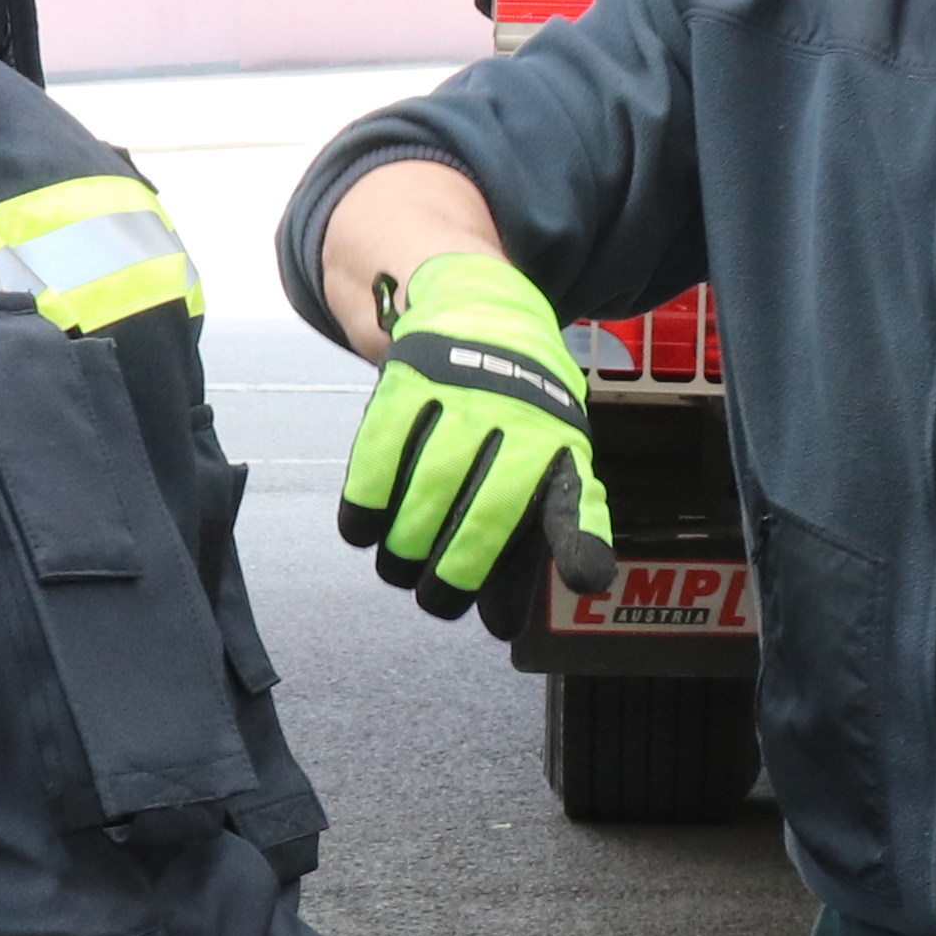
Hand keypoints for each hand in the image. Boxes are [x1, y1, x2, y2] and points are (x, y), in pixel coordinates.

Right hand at [336, 250, 615, 618]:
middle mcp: (520, 415)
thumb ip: (529, 540)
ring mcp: (464, 392)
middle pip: (485, 508)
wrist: (478, 310)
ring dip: (405, 543)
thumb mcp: (546, 460)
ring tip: (397, 568)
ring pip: (430, 484)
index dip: (575, 541)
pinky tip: (361, 530)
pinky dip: (366, 500)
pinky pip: (380, 450)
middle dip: (455, 571)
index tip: (573, 584)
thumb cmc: (515, 416)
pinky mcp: (410, 376)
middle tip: (435, 599)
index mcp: (560, 442)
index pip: (570, 500)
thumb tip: (501, 624)